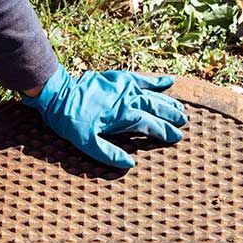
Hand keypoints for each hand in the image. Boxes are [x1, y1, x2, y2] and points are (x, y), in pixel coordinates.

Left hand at [22, 65, 187, 168]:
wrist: (58, 94)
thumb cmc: (71, 121)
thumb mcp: (86, 144)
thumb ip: (109, 154)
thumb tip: (130, 164)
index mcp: (125, 116)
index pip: (151, 125)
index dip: (165, 132)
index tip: (177, 137)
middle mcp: (129, 99)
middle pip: (157, 108)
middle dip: (172, 115)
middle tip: (183, 122)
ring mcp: (125, 87)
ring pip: (153, 94)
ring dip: (168, 101)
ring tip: (180, 108)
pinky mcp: (119, 78)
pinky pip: (142, 78)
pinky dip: (156, 80)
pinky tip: (169, 81)